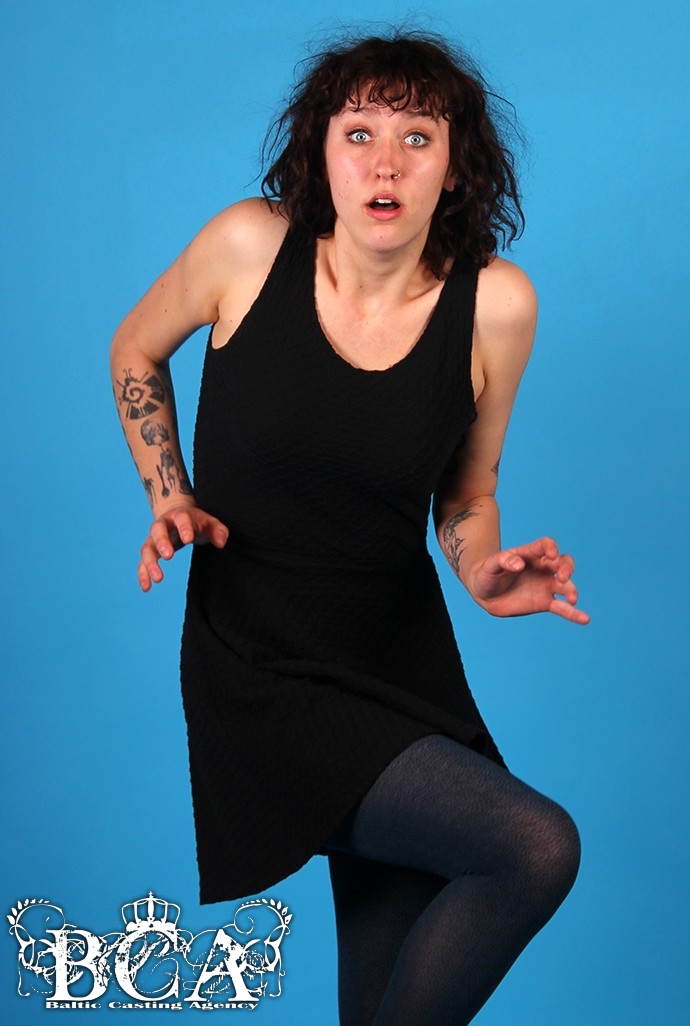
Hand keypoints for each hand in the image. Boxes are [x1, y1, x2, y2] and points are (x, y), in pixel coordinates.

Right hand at [138, 502, 228, 591]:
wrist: (178, 517)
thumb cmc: (197, 522)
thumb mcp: (210, 523)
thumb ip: (218, 531)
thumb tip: (221, 543)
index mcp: (180, 515)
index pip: (181, 519)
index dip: (184, 528)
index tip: (188, 539)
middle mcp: (163, 525)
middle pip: (158, 530)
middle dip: (162, 542)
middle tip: (168, 556)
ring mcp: (154, 538)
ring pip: (147, 548)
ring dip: (150, 562)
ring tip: (158, 578)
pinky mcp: (151, 551)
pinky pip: (142, 562)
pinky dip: (143, 574)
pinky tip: (146, 587)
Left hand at [466, 537, 589, 623]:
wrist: (484, 593)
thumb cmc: (487, 573)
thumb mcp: (490, 565)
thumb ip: (503, 560)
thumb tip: (518, 564)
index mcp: (530, 554)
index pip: (546, 546)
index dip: (551, 548)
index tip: (551, 555)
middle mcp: (542, 568)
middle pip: (563, 563)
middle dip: (567, 568)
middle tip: (563, 576)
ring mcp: (545, 585)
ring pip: (566, 585)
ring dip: (571, 590)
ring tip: (572, 598)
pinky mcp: (544, 603)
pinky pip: (563, 608)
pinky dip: (574, 613)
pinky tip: (585, 619)